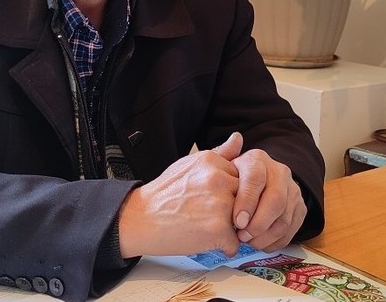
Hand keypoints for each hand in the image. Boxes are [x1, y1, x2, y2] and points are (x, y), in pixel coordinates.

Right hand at [118, 133, 243, 257]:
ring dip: (230, 228)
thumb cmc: (163, 195)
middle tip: (208, 214)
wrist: (140, 219)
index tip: (212, 198)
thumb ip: (219, 154)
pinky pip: (235, 242)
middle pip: (245, 198)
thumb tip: (238, 138)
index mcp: (212, 162)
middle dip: (234, 209)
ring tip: (205, 226)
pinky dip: (223, 247)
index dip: (230, 192)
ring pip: (243, 220)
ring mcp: (220, 204)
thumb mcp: (189, 164)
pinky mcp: (218, 228)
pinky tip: (205, 239)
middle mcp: (218, 179)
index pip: (240, 177)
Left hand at [230, 147, 306, 252]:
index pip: (256, 178)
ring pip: (284, 218)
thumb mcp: (223, 166)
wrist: (259, 183)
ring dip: (266, 235)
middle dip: (258, 223)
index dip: (247, 202)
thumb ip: (223, 155)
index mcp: (258, 160)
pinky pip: (291, 229)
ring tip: (249, 241)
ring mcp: (292, 190)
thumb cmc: (233, 178)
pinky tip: (262, 244)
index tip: (237, 221)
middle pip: (276, 200)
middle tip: (243, 236)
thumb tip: (235, 138)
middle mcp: (279, 172)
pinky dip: (276, 241)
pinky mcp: (300, 208)